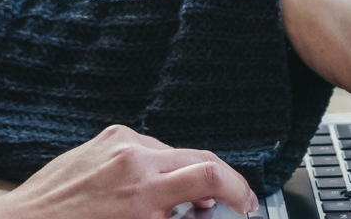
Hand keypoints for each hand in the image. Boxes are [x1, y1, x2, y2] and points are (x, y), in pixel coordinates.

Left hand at [0, 125, 257, 218]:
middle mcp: (133, 159)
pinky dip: (156, 167)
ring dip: (184, 176)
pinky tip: (147, 189)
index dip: (240, 190)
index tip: (246, 204)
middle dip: (218, 184)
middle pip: (199, 158)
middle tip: (222, 207)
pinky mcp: (104, 138)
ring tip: (177, 205)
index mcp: (144, 192)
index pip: (212, 176)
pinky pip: (146, 147)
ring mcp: (118, 144)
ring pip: (173, 152)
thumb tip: (201, 216)